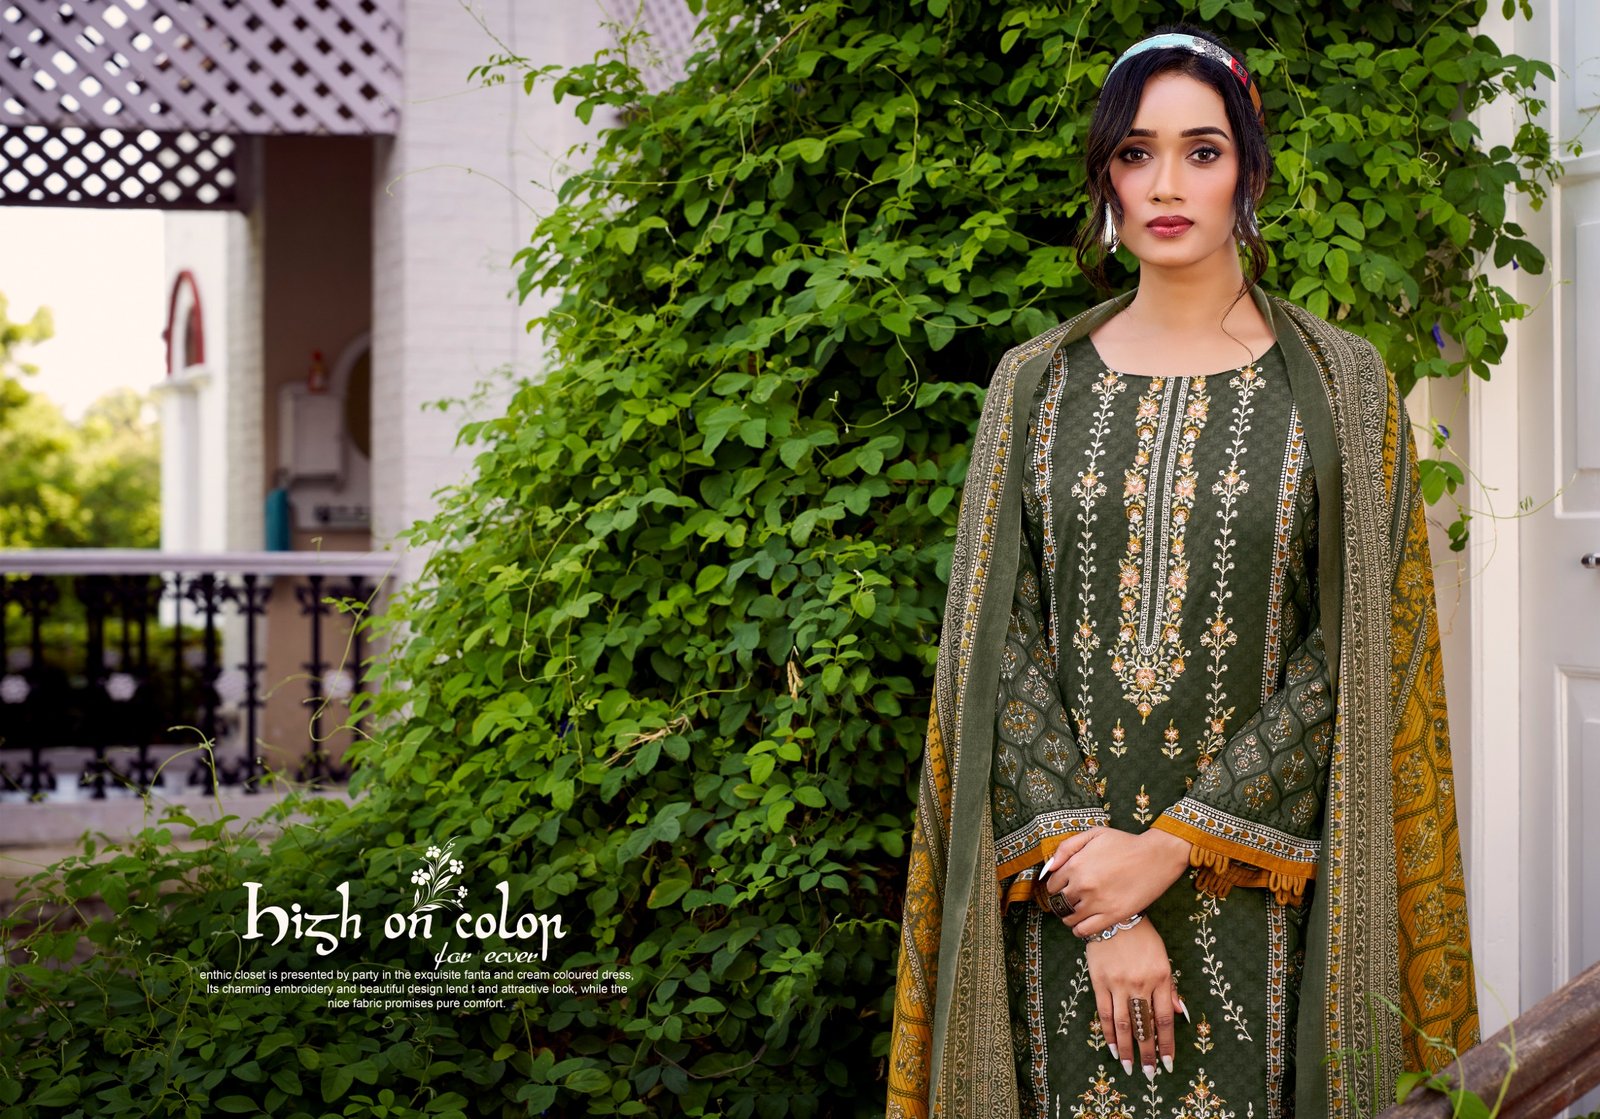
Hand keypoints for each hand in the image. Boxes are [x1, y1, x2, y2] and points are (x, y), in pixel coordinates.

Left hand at [1038, 826, 1189, 936]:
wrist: (1156, 857)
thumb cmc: (1124, 843)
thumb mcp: (1094, 834)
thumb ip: (1067, 848)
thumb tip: (1050, 866)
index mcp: (1076, 865)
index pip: (1052, 885)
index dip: (1056, 887)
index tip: (1063, 888)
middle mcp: (1083, 886)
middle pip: (1059, 903)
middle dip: (1062, 902)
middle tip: (1070, 901)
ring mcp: (1097, 902)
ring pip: (1070, 919)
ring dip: (1069, 917)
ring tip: (1077, 912)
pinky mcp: (1112, 915)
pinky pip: (1085, 930)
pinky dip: (1080, 930)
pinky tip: (1084, 924)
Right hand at [1084, 917, 1187, 1080]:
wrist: (1113, 916)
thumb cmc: (1143, 937)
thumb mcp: (1163, 958)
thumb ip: (1170, 987)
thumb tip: (1180, 1013)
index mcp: (1161, 978)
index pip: (1164, 1019)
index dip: (1166, 1043)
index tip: (1167, 1063)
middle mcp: (1140, 984)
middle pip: (1144, 1025)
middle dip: (1148, 1052)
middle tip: (1149, 1072)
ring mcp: (1118, 984)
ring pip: (1123, 1024)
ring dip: (1127, 1048)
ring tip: (1130, 1067)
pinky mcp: (1099, 981)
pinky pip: (1104, 1012)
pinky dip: (1108, 1032)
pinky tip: (1113, 1047)